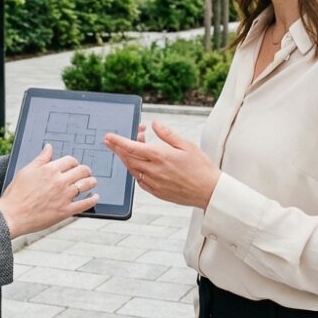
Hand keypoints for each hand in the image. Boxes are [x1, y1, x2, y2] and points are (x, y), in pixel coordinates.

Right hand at [0, 143, 96, 238]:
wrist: (12, 215)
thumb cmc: (16, 194)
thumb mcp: (26, 171)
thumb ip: (41, 159)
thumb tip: (49, 147)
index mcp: (50, 169)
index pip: (70, 160)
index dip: (74, 162)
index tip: (74, 164)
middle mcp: (59, 181)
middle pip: (81, 171)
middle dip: (86, 170)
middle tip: (86, 172)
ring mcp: (64, 196)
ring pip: (86, 185)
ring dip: (92, 182)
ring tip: (93, 182)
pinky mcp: (65, 211)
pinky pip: (85, 204)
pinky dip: (93, 200)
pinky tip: (96, 197)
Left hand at [105, 121, 219, 209]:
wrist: (209, 191)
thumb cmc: (201, 168)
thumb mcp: (186, 145)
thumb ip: (167, 134)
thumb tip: (155, 124)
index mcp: (160, 156)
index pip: (132, 147)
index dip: (118, 141)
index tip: (108, 137)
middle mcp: (154, 171)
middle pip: (128, 158)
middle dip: (117, 149)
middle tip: (111, 141)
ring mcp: (154, 183)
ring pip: (132, 170)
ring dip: (127, 159)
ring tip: (130, 149)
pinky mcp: (156, 192)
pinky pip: (139, 180)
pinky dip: (135, 171)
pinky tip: (139, 164)